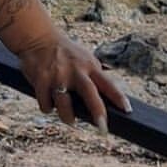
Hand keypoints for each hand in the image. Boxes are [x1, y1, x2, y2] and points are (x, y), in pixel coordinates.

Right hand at [15, 27, 132, 132]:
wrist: (38, 38)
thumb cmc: (66, 54)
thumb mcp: (84, 59)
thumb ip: (94, 77)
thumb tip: (106, 103)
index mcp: (89, 66)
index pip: (108, 83)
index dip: (119, 97)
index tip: (127, 110)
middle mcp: (75, 70)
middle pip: (89, 93)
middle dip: (97, 111)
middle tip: (103, 128)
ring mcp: (58, 76)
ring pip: (65, 106)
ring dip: (68, 117)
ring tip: (70, 120)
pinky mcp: (41, 80)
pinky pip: (46, 104)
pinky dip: (48, 107)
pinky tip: (49, 102)